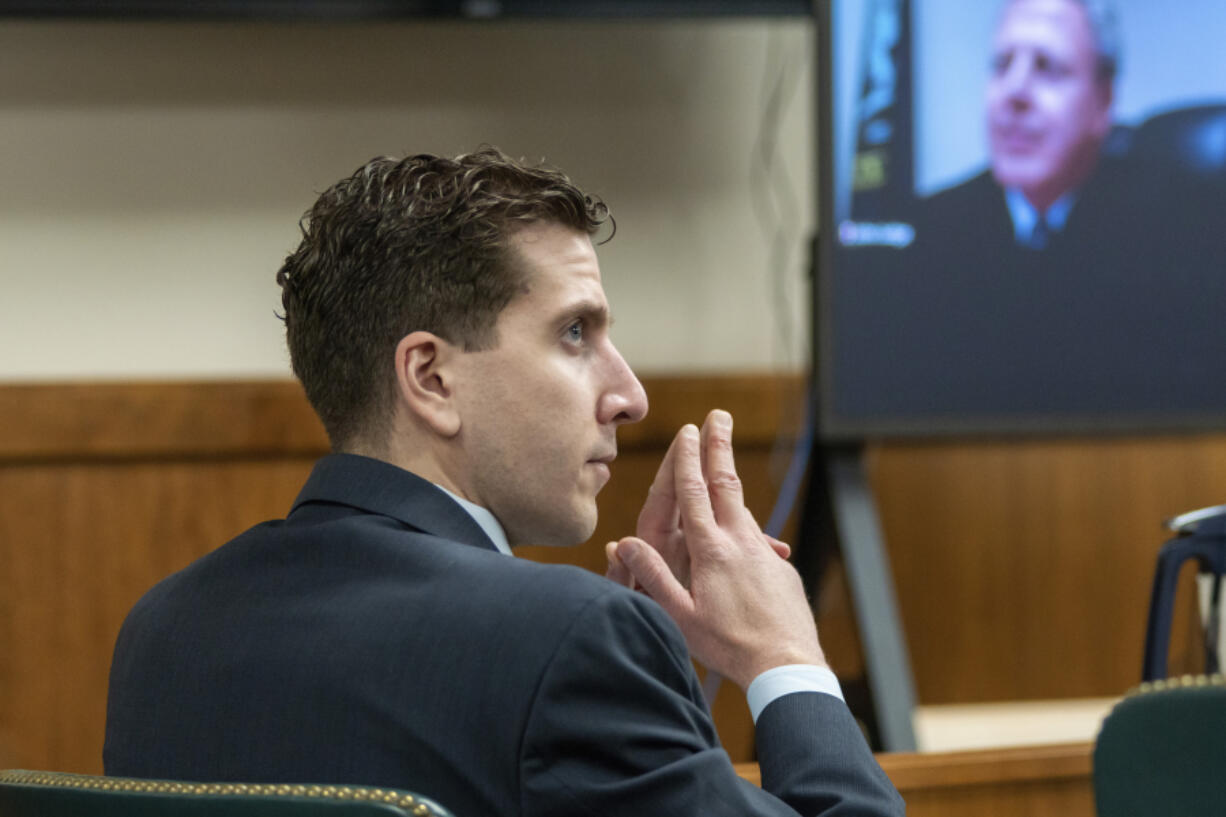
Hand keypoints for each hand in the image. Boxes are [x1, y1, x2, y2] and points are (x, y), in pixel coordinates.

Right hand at [608, 409, 825, 689]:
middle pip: (726, 483)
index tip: (687, 430)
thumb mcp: (680, 616)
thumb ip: (652, 576)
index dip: (688, 459)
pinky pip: (758, 538)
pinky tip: (742, 531)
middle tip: (719, 416)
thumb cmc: (728, 646)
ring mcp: (763, 553)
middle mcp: (739, 542)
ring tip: (725, 457)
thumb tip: (621, 542)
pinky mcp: (780, 568)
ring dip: (732, 477)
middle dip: (719, 446)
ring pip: (743, 506)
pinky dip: (745, 523)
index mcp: (710, 550)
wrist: (786, 664)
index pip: (695, 493)